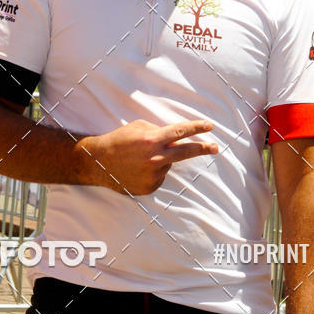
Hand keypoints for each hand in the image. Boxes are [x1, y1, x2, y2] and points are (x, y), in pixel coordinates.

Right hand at [81, 118, 217, 194]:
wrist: (98, 163)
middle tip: (215, 147)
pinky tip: (138, 169)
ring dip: (161, 159)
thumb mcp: (138, 127)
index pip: (180, 132)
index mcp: (152, 140)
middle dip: (203, 148)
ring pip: (168, 164)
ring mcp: (153, 175)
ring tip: (140, 159)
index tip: (209, 126)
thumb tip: (175, 137)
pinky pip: (159, 176)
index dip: (196, 128)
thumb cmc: (118, 141)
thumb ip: (158, 131)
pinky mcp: (149, 187)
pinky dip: (153, 171)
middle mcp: (155, 158)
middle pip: (185, 152)